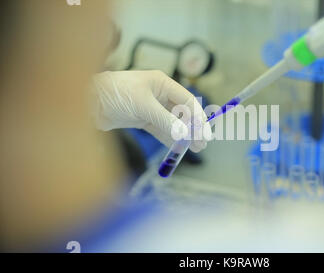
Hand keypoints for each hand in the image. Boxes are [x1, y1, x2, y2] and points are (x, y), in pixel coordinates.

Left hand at [91, 70, 211, 152]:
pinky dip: (169, 138)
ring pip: (172, 122)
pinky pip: (160, 129)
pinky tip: (177, 147)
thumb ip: (165, 121)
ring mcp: (150, 107)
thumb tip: (185, 135)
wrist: (87, 102)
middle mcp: (158, 93)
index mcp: (162, 83)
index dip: (198, 117)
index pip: (187, 100)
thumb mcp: (143, 106)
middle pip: (182, 112)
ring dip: (182, 135)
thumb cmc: (115, 94)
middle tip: (201, 144)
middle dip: (193, 128)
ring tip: (193, 149)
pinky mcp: (141, 118)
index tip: (205, 134)